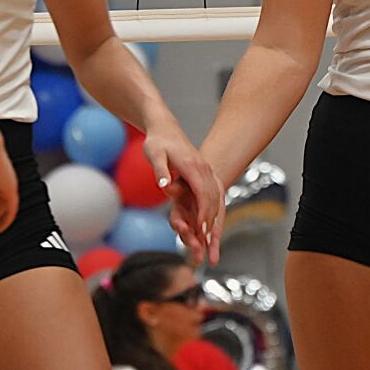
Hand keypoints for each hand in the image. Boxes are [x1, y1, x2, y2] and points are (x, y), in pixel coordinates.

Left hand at [143, 121, 225, 265]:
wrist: (165, 129)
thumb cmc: (157, 142)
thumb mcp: (154, 154)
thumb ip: (160, 171)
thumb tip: (164, 186)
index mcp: (193, 166)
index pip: (203, 193)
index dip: (204, 213)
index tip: (202, 230)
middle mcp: (203, 169)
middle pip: (212, 198)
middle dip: (211, 220)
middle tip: (207, 240)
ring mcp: (205, 170)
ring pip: (215, 196)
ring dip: (214, 216)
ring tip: (210, 235)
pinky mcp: (204, 172)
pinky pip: (212, 192)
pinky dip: (212, 208)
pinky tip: (208, 220)